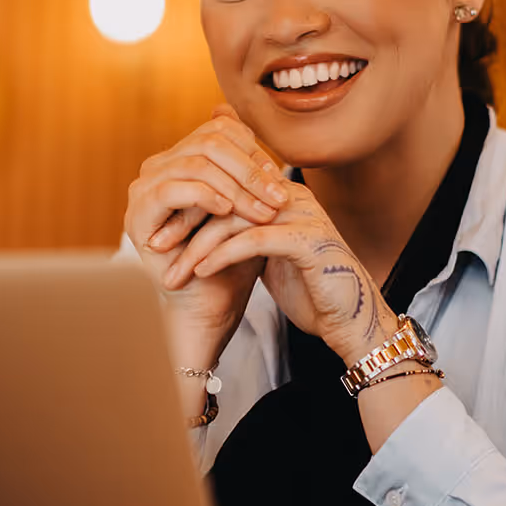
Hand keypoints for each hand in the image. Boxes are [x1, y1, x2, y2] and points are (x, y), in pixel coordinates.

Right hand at [123, 105, 290, 366]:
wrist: (211, 303)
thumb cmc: (230, 254)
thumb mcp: (245, 202)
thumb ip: (242, 161)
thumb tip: (232, 110)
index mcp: (180, 159)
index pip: (218, 130)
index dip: (252, 150)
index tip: (278, 180)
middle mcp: (157, 168)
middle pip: (207, 142)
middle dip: (249, 169)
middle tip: (277, 196)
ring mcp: (143, 189)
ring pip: (194, 163)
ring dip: (235, 186)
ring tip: (261, 211)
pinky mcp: (138, 214)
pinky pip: (171, 190)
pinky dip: (203, 196)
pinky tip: (227, 210)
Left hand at [172, 160, 393, 364]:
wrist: (351, 321)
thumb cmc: (310, 291)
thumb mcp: (269, 256)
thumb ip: (243, 235)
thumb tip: (202, 228)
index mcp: (281, 196)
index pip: (225, 184)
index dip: (188, 206)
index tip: (158, 229)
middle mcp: (292, 197)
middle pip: (225, 194)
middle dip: (184, 221)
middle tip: (154, 244)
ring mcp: (302, 216)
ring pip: (234, 218)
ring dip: (197, 245)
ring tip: (173, 269)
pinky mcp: (308, 241)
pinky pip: (253, 240)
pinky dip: (222, 255)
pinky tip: (201, 271)